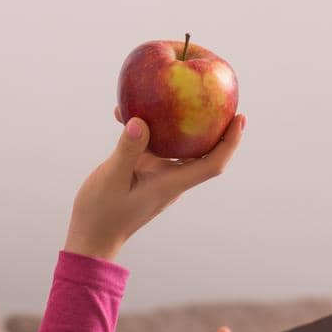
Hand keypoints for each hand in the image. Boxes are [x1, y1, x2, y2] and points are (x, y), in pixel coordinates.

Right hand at [65, 108, 246, 257]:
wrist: (92, 238)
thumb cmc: (102, 215)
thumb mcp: (112, 180)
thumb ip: (127, 151)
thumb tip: (140, 120)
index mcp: (171, 184)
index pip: (212, 164)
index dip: (230, 142)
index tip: (240, 118)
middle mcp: (170, 179)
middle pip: (203, 151)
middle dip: (214, 126)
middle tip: (220, 97)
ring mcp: (158, 176)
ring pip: (177, 145)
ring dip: (178, 122)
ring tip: (176, 94)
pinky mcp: (143, 173)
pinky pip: (152, 146)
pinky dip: (146, 129)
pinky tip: (127, 112)